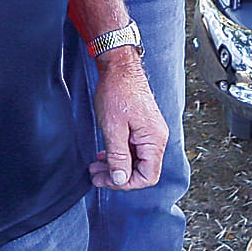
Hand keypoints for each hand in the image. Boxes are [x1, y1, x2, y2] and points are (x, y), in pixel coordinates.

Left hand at [89, 50, 166, 190]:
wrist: (119, 67)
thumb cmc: (117, 91)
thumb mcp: (114, 128)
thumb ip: (118, 156)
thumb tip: (121, 179)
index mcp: (154, 139)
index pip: (148, 176)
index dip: (126, 183)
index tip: (107, 180)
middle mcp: (156, 138)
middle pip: (141, 171)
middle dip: (117, 176)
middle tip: (96, 176)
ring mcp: (149, 132)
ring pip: (135, 161)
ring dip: (115, 166)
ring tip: (95, 167)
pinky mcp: (141, 128)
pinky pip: (133, 149)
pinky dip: (118, 155)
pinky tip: (104, 155)